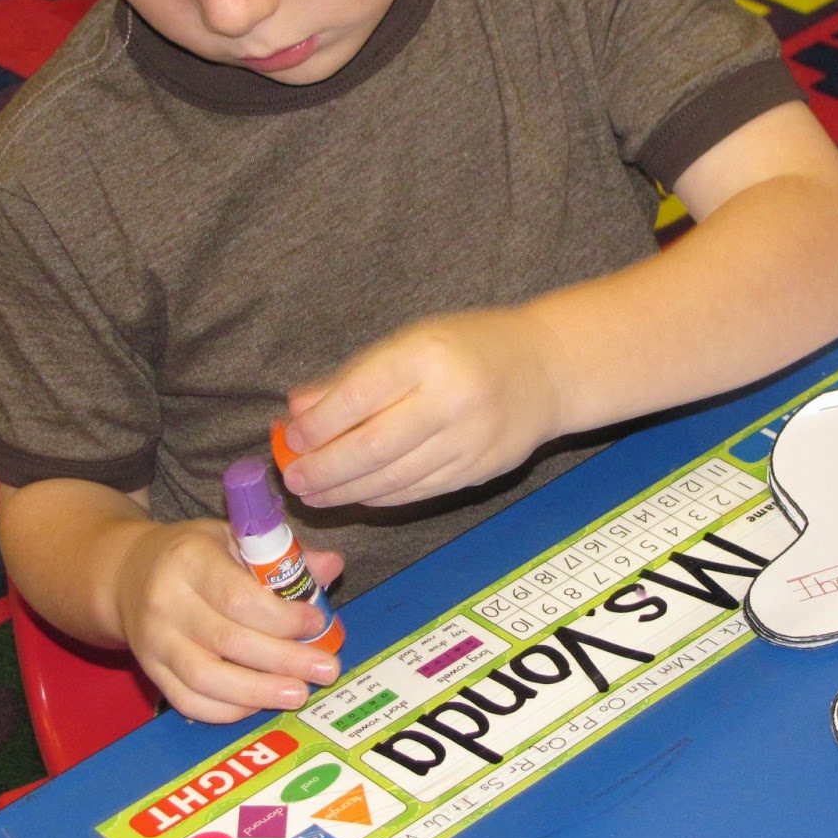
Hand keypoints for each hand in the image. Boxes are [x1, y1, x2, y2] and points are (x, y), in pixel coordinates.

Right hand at [111, 518, 344, 723]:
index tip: (317, 623)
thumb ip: (283, 556)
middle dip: (284, 660)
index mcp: (189, 559)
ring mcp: (154, 641)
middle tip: (325, 669)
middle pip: (229, 641)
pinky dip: (227, 710)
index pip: (239, 597)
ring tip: (298, 693)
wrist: (128, 573)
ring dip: (258, 691)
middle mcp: (166, 601)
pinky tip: (260, 705)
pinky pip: (188, 701)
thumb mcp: (234, 539)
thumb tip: (333, 566)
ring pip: (206, 678)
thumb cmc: (194, 554)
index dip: (282, 617)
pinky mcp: (150, 671)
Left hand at [279, 308, 565, 506]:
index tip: (291, 437)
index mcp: (429, 355)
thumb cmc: (469, 348)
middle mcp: (451, 399)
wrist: (546, 370)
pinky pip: (417, 491)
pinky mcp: (477, 470)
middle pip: (374, 446)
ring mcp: (468, 440)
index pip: (361, 395)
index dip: (320, 424)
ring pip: (394, 477)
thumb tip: (297, 411)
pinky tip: (355, 495)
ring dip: (346, 490)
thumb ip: (354, 377)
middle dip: (326, 468)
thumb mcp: (411, 342)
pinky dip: (380, 496)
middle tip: (294, 479)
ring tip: (314, 494)